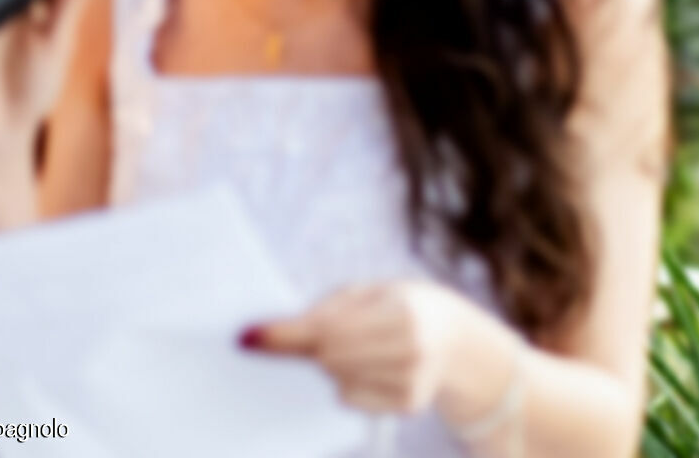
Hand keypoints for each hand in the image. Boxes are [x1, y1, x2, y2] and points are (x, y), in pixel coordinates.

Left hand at [241, 281, 468, 414]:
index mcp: (401, 311)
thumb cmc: (394, 306)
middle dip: (304, 348)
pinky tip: (360, 368)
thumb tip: (278, 333)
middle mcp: (412, 349)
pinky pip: (352, 398)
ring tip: (342, 347)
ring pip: (338, 378)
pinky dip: (345, 383)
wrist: (452, 336)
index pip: (327, 328)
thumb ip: (328, 310)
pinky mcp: (409, 405)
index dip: (284, 335)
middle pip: (329, 356)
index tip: (246, 338)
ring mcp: (413, 381)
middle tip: (288, 339)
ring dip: (328, 365)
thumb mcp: (367, 292)